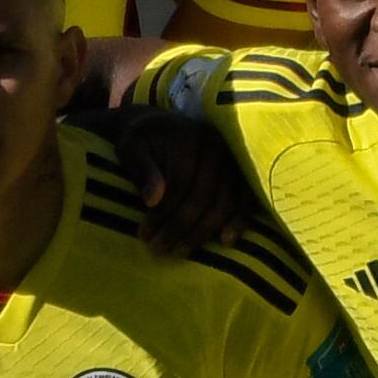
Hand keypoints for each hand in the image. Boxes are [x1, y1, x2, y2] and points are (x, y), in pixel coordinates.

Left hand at [67, 102, 245, 255]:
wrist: (162, 126)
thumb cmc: (143, 139)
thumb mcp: (130, 146)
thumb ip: (141, 169)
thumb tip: (151, 200)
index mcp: (190, 137)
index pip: (179, 183)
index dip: (162, 213)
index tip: (144, 236)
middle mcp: (217, 145)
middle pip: (203, 195)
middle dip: (180, 227)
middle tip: (159, 250)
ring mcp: (233, 158)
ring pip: (224, 201)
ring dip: (203, 231)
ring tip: (180, 252)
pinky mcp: (242, 171)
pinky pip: (246, 198)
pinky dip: (239, 220)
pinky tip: (225, 241)